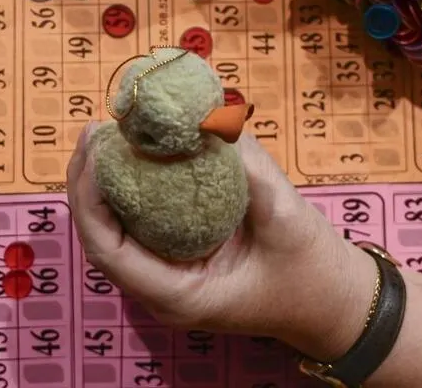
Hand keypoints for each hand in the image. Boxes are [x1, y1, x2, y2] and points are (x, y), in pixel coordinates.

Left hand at [66, 122, 379, 360]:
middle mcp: (163, 291)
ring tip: (105, 136)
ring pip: (116, 231)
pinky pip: (141, 225)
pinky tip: (134, 154)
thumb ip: (249, 168)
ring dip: (105, 184)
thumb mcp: (285, 216)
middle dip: (88, 182)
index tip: (95, 149)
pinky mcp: (178, 259)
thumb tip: (212, 116)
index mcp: (180, 294)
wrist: (333, 305)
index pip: (108, 249)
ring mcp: (168, 277)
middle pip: (101, 237)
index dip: (90, 197)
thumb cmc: (311, 273)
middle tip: (95, 130)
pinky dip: (131, 189)